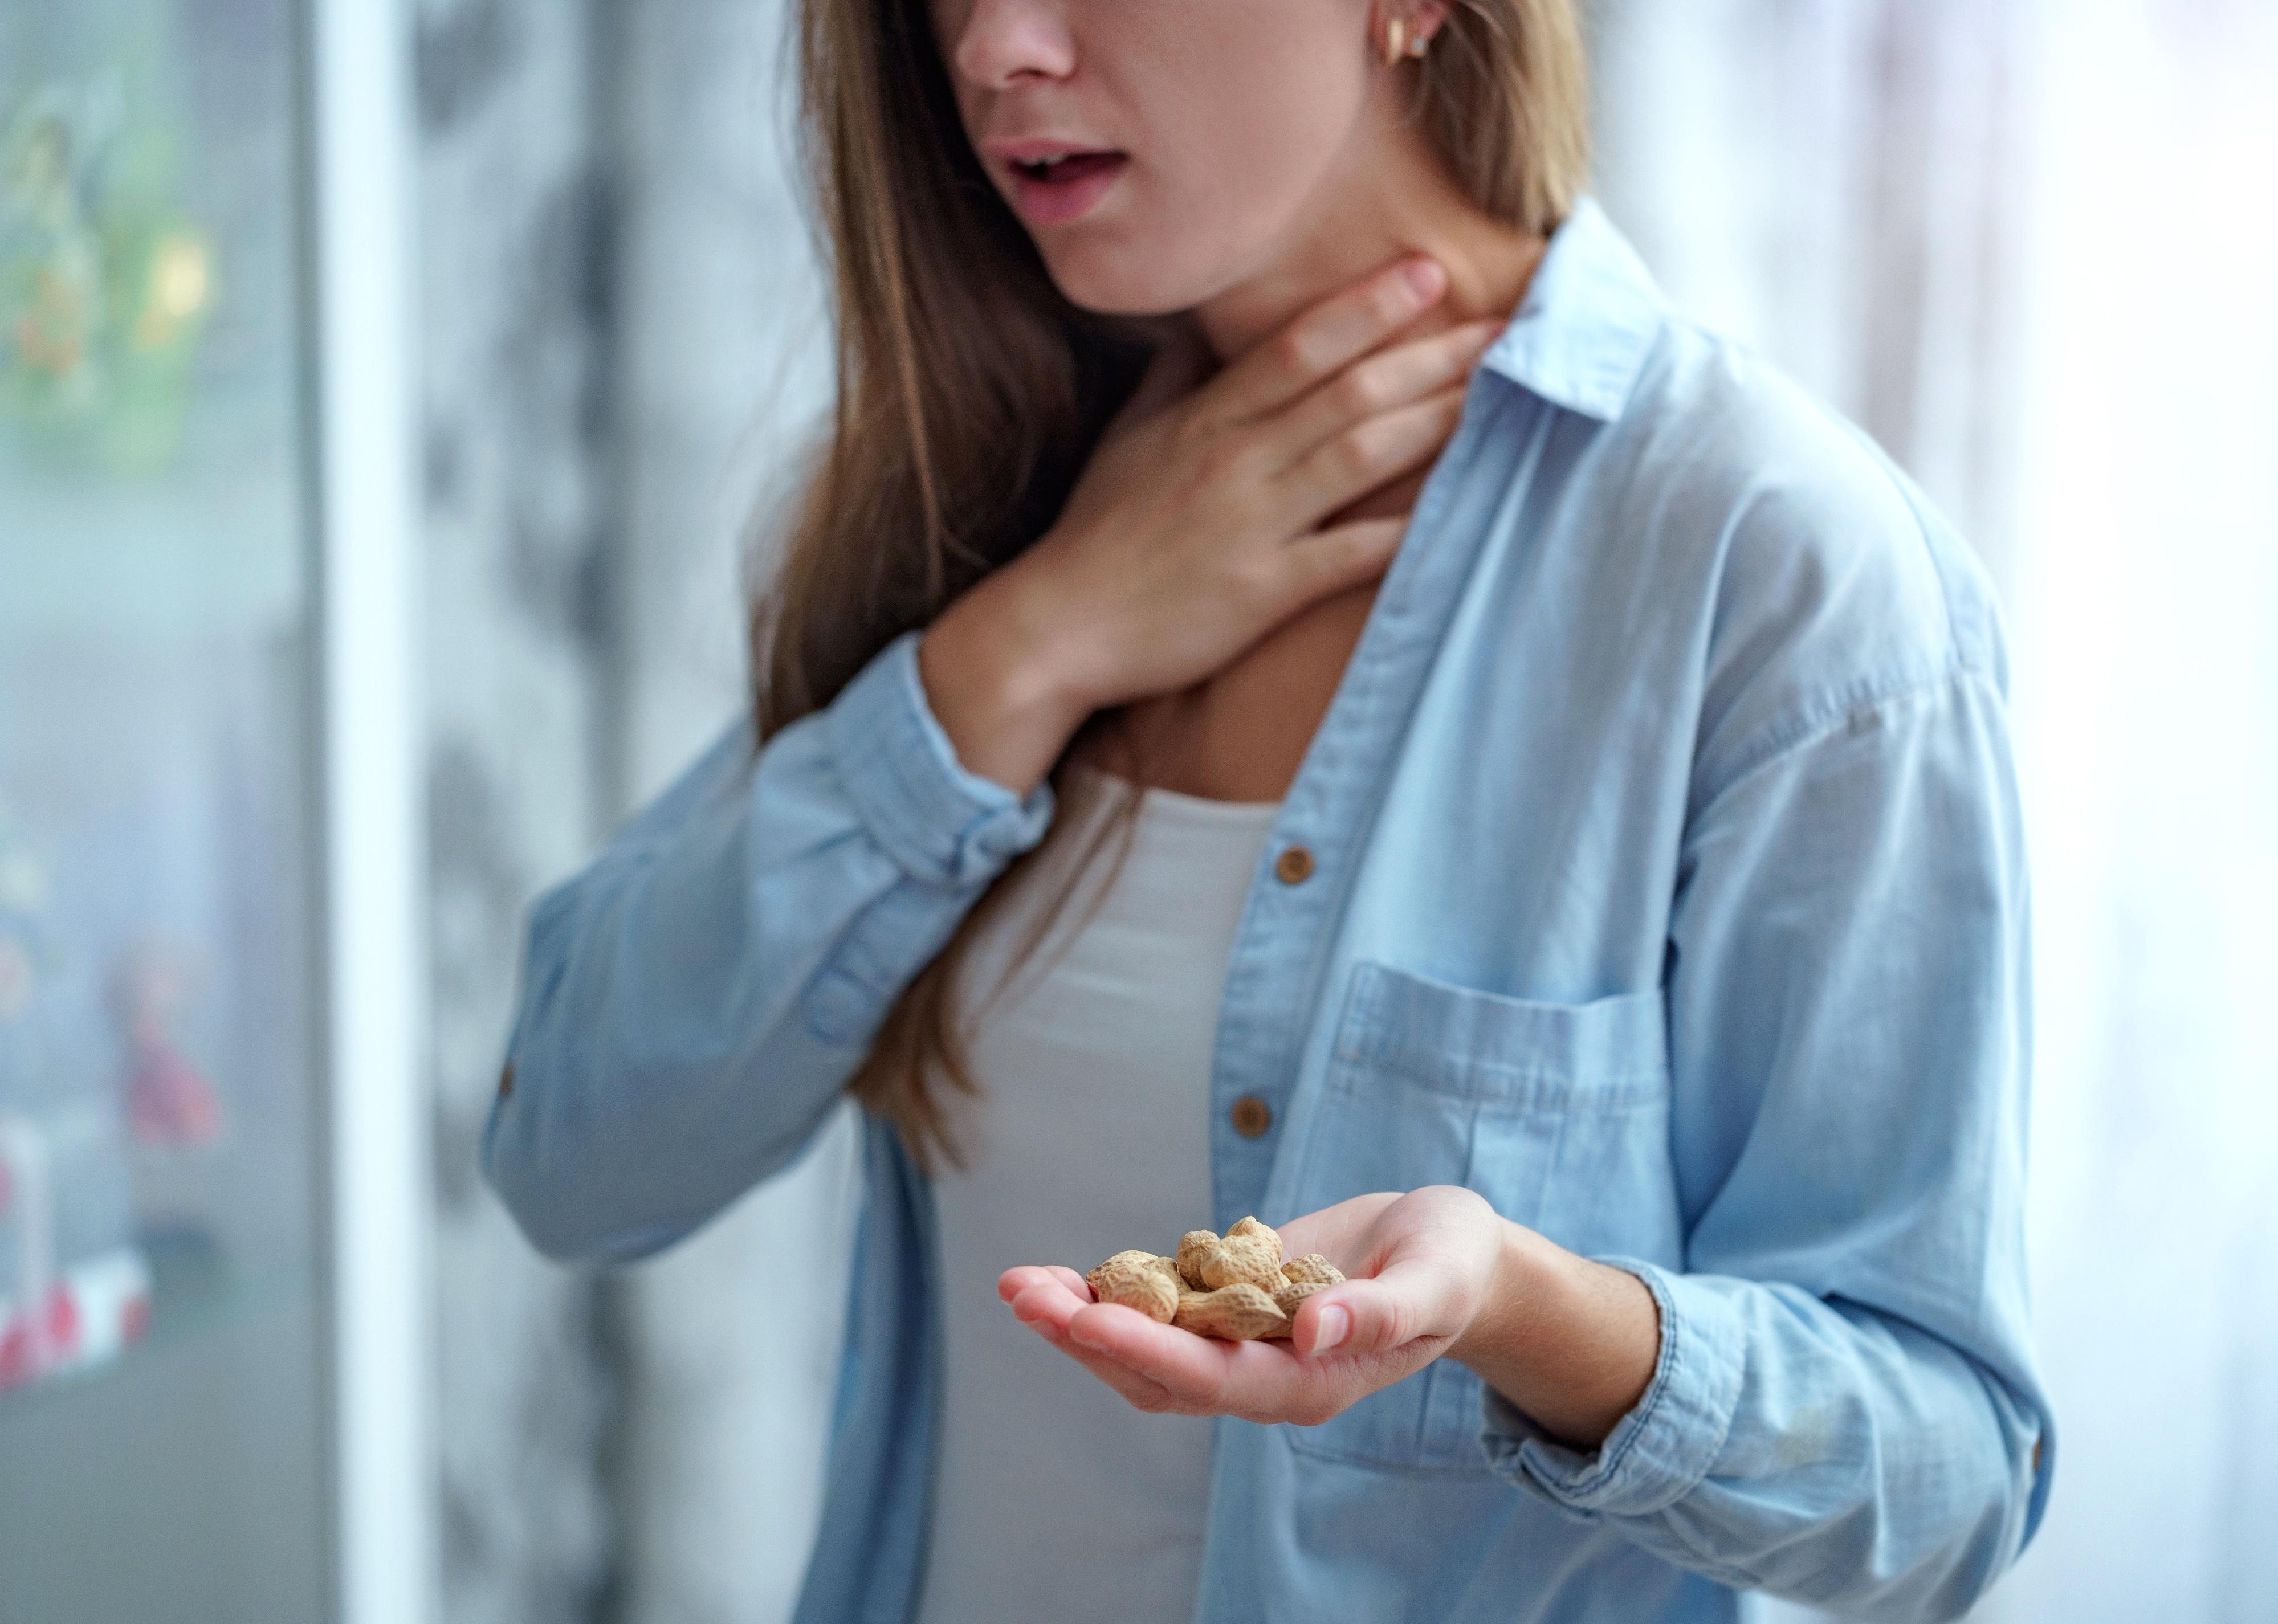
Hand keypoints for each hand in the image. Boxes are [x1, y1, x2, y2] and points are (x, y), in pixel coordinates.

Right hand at [995, 255, 1504, 717]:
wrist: (1055, 627)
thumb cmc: (1096, 535)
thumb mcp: (1127, 441)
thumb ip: (1172, 382)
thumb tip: (1201, 332)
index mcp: (1206, 421)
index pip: (1298, 347)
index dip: (1367, 307)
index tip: (1426, 272)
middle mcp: (1234, 462)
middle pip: (1346, 392)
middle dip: (1428, 354)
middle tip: (1501, 324)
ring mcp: (1251, 525)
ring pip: (1356, 457)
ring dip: (1432, 421)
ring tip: (1497, 391)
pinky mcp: (1262, 591)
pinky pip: (1345, 556)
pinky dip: (1400, 533)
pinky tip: (1455, 509)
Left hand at [996, 1186, 1517, 1427]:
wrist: (1450, 1251)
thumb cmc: (1453, 1263)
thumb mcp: (1436, 1279)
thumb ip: (1380, 1311)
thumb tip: (1316, 1332)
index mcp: (1312, 1383)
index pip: (1214, 1379)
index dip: (1146, 1351)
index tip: (1085, 1320)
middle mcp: (1266, 1378)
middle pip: (1159, 1375)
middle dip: (1086, 1336)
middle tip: (1021, 1294)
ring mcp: (1242, 1347)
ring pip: (1145, 1351)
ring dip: (1080, 1320)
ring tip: (1021, 1284)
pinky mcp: (1228, 1310)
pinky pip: (1157, 1313)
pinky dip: (1109, 1295)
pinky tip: (1061, 1276)